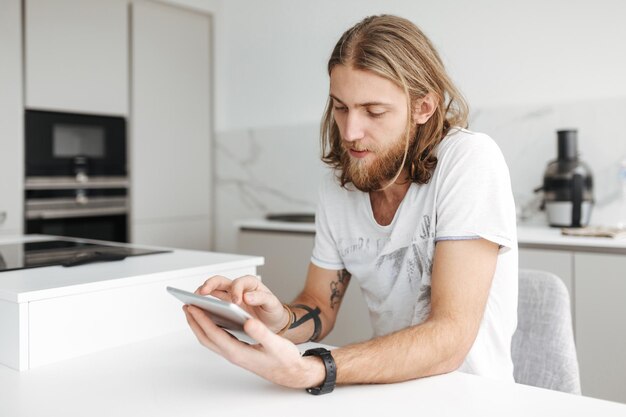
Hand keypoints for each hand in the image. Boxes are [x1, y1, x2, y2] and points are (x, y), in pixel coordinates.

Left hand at [184, 304, 324, 388]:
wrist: (292, 373)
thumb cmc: (285, 360)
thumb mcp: (276, 344)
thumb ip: (262, 333)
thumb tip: (248, 322)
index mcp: (239, 352)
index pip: (214, 334)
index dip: (202, 320)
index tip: (192, 307)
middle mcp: (234, 354)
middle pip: (207, 338)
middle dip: (195, 322)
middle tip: (186, 306)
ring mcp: (235, 354)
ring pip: (211, 340)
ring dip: (200, 326)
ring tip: (195, 311)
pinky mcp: (239, 352)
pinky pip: (218, 340)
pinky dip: (211, 329)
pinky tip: (213, 320)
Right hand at [196, 275, 287, 332]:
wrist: (273, 322)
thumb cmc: (272, 311)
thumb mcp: (272, 304)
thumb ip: (262, 298)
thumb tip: (248, 296)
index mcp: (250, 284)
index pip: (239, 282)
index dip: (236, 290)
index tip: (236, 302)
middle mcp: (237, 288)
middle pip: (220, 281)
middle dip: (210, 284)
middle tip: (202, 292)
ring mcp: (229, 297)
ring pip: (212, 290)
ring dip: (201, 293)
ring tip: (192, 301)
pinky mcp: (224, 307)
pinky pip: (211, 303)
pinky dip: (203, 306)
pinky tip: (197, 313)